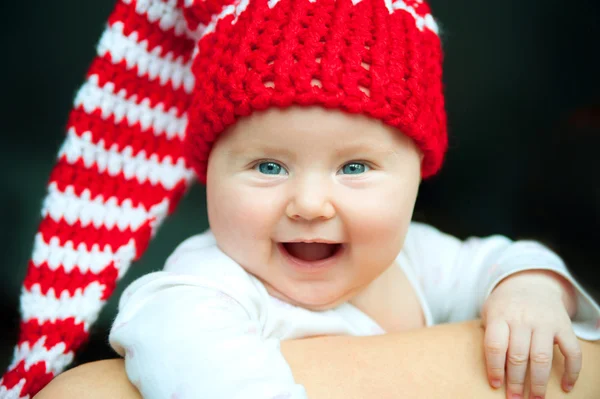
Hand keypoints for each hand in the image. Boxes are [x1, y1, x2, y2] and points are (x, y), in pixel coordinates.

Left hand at [481, 271, 580, 398]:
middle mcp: (522, 318)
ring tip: (535, 398)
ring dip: (539, 382)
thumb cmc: (505, 305)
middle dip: (516, 381)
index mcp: (500, 316)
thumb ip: (489, 335)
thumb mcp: (490, 312)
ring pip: (541, 357)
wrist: (530, 282)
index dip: (494, 368)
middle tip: (515, 398)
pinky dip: (571, 371)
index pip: (495, 346)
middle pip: (518, 355)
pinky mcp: (564, 326)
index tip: (496, 385)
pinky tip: (566, 387)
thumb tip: (491, 368)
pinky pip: (571, 351)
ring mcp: (544, 322)